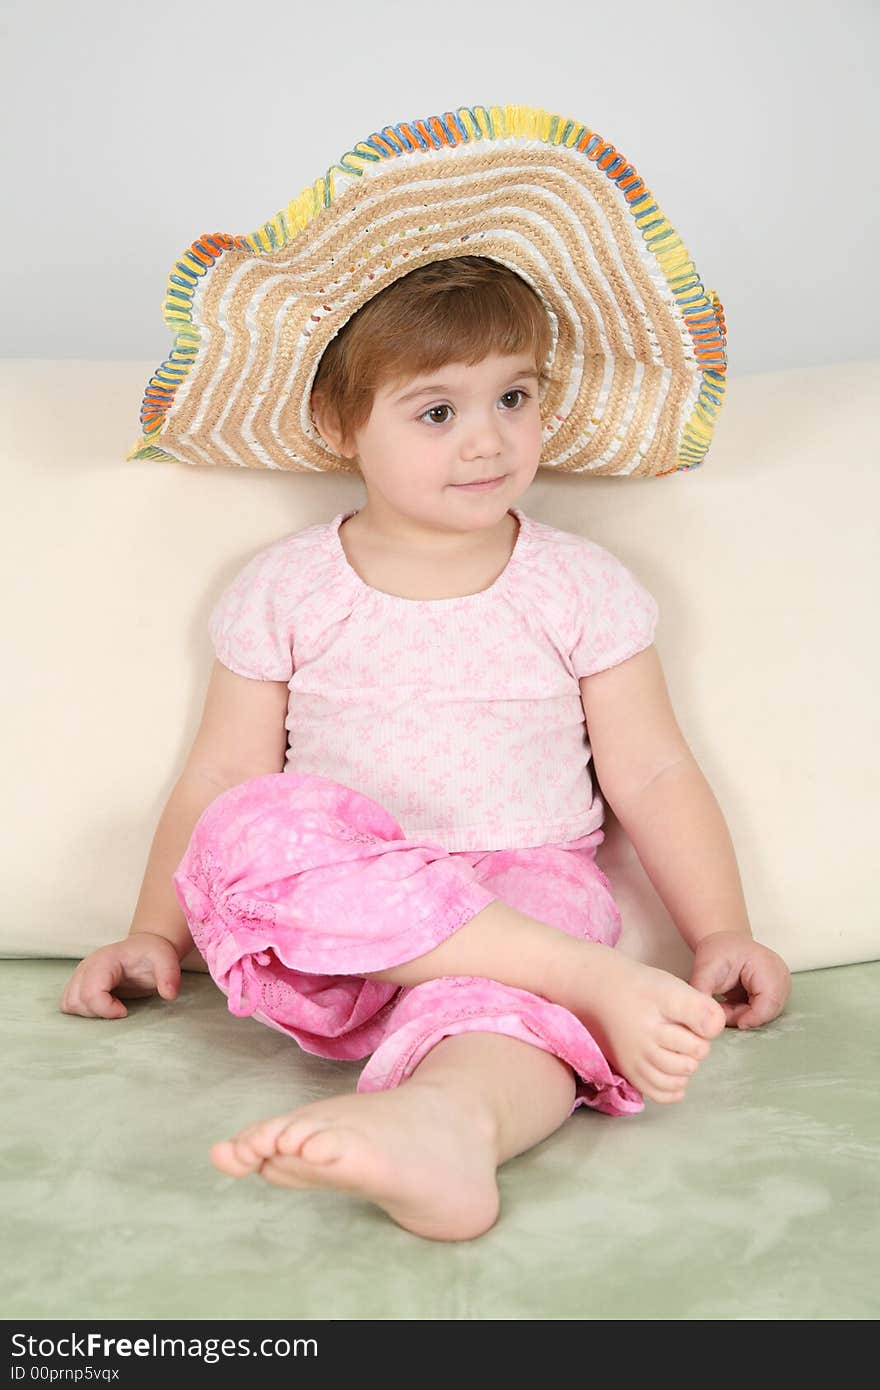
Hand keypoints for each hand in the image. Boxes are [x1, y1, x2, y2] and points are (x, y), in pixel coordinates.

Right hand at [60, 932, 181, 1019]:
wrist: (146, 948)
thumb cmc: (153, 954)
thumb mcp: (167, 960)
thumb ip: (169, 975)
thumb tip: (169, 995)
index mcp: (104, 960)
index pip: (91, 993)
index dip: (107, 1009)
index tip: (125, 1011)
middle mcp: (86, 966)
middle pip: (76, 1001)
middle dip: (98, 1013)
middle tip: (120, 1008)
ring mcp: (80, 974)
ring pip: (69, 1004)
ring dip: (89, 1013)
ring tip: (112, 1007)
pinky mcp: (78, 983)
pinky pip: (69, 1003)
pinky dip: (84, 1011)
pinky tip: (104, 1006)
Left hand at [688, 930, 790, 1028]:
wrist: (725, 943)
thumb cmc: (718, 952)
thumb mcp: (705, 969)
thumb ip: (702, 991)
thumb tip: (701, 1017)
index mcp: (768, 966)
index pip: (769, 1002)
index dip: (751, 1018)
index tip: (726, 1019)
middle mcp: (781, 977)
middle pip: (768, 1011)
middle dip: (742, 1017)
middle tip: (720, 1009)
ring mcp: (782, 987)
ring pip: (765, 1015)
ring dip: (743, 1016)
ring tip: (724, 1004)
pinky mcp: (777, 995)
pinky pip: (763, 1013)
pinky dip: (745, 1013)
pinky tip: (731, 1003)